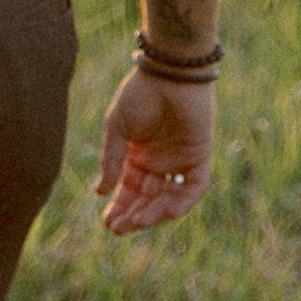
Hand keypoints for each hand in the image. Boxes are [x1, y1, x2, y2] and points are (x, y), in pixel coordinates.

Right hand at [97, 66, 212, 230]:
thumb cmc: (139, 94)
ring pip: (168, 195)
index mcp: (137, 156)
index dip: (119, 207)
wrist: (169, 72)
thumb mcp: (117, 129)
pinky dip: (184, 200)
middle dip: (134, 214)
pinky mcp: (200, 155)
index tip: (108, 223)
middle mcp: (159, 162)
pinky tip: (170, 213)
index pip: (128, 190)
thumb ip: (111, 160)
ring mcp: (180, 160)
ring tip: (138, 221)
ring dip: (155, 211)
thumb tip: (100, 192)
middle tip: (120, 229)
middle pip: (147, 197)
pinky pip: (194, 184)